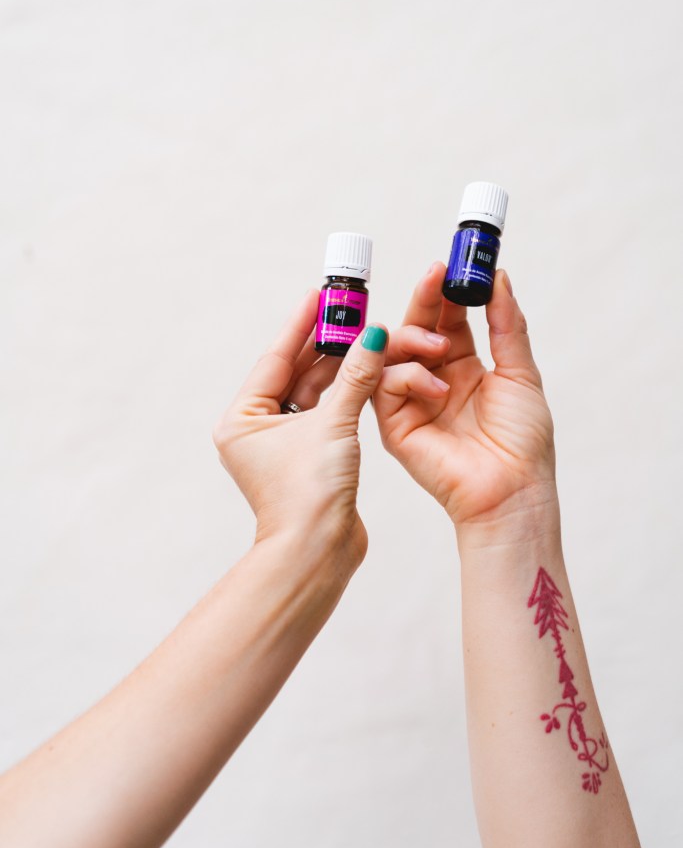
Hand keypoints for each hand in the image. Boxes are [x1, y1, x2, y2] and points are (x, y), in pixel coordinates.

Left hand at [213, 289, 388, 566]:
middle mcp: (256, 431)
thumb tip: (373, 336)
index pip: (274, 358)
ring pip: (312, 393)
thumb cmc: (309, 496)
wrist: (318, 552)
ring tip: (362, 333)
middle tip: (348, 310)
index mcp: (242, 420)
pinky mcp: (308, 459)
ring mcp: (282, 446)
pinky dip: (344, 394)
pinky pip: (325, 414)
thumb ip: (354, 377)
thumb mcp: (333, 424)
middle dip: (322, 343)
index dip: (300, 324)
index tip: (319, 295)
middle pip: (293, 372)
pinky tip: (364, 370)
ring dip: (338, 367)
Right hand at [374, 264, 556, 545]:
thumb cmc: (523, 440)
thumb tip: (499, 277)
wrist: (512, 490)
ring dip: (415, 338)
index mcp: (464, 368)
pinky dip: (407, 377)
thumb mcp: (520, 372)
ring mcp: (412, 401)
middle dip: (423, 299)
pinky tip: (437, 389)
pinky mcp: (394, 426)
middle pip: (416, 328)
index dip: (446, 291)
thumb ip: (506, 324)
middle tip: (434, 275)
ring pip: (392, 351)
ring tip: (441, 347)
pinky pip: (382, 384)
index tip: (451, 263)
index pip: (447, 319)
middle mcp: (434, 380)